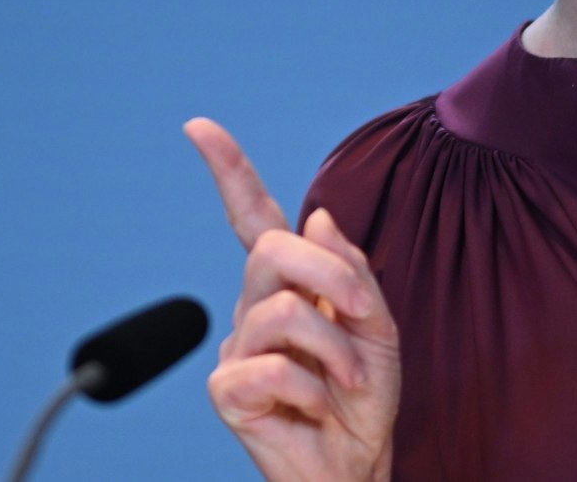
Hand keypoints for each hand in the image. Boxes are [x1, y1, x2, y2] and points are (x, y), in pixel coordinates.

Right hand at [185, 118, 400, 481]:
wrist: (357, 461)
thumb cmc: (363, 397)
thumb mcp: (377, 325)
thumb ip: (352, 271)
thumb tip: (319, 219)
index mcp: (288, 284)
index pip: (254, 219)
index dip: (229, 171)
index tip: (199, 128)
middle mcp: (254, 308)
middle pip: (274, 251)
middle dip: (332, 277)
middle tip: (367, 319)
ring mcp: (236, 348)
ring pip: (284, 310)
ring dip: (337, 348)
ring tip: (348, 381)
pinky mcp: (227, 389)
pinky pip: (271, 365)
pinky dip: (312, 386)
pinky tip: (316, 406)